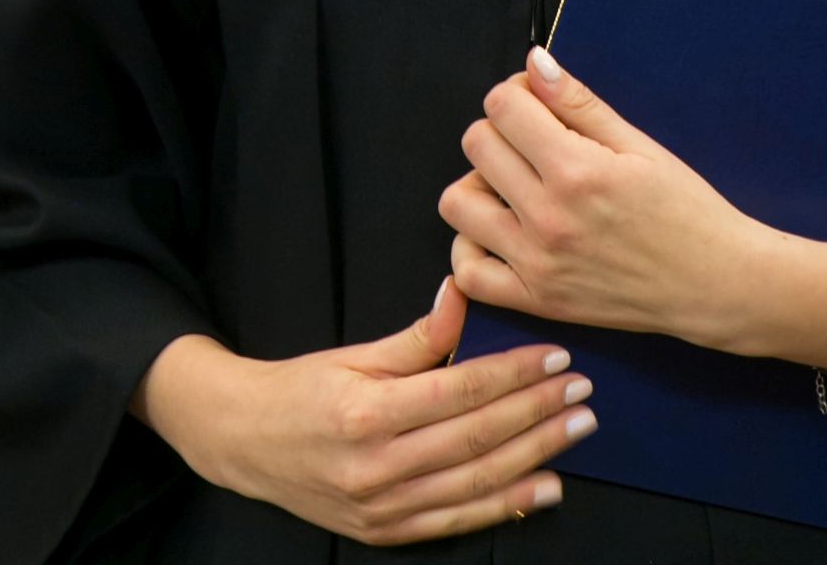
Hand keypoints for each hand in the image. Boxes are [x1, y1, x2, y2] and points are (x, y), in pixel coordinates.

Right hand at [137, 283, 596, 546]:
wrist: (245, 445)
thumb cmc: (301, 389)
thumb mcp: (352, 352)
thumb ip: (416, 336)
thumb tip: (462, 294)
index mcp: (367, 412)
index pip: (460, 390)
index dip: (514, 373)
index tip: (556, 355)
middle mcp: (377, 466)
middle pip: (476, 437)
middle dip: (538, 412)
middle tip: (582, 390)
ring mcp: (383, 507)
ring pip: (476, 482)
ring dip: (535, 457)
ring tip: (576, 431)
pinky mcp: (386, 533)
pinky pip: (456, 521)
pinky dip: (505, 506)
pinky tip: (543, 486)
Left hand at [440, 48, 767, 350]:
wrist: (713, 283)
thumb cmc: (686, 210)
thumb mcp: (639, 145)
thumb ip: (578, 103)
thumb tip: (535, 63)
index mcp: (576, 170)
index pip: (502, 106)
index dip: (516, 93)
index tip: (537, 102)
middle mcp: (548, 217)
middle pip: (476, 144)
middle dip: (499, 130)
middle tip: (532, 140)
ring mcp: (537, 263)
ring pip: (458, 203)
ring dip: (479, 183)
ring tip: (515, 184)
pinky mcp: (536, 300)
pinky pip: (468, 273)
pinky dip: (472, 246)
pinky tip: (500, 229)